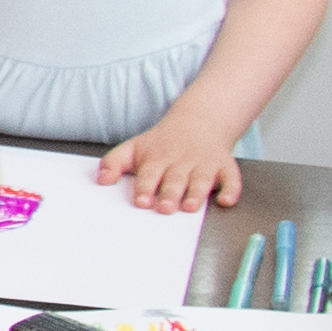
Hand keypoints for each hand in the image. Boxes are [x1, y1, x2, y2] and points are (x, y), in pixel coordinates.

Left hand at [97, 112, 243, 214]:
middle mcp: (181, 162)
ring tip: (190, 206)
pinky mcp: (225, 166)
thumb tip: (100, 180)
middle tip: (164, 207)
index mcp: (157, 159)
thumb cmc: (161, 144)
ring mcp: (204, 164)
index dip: (146, 188)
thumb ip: (113, 163)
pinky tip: (226, 200)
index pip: (150, 174)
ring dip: (196, 193)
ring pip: (201, 180)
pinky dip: (231, 190)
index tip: (141, 201)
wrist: (198, 122)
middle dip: (170, 194)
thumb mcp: (133, 148)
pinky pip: (231, 178)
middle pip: (175, 180)